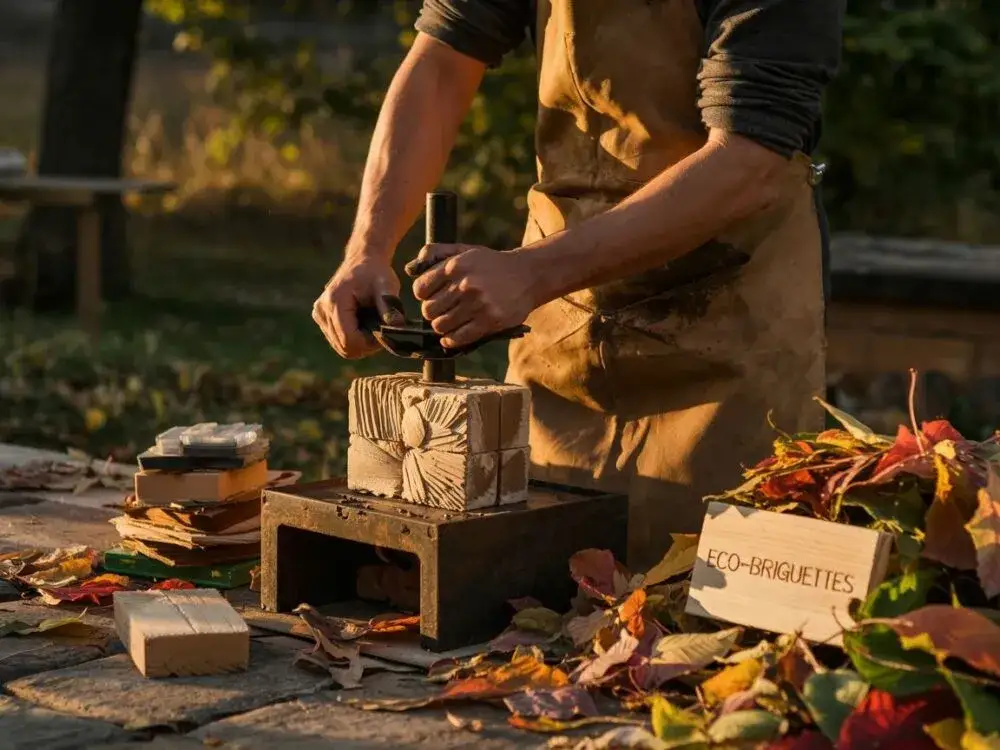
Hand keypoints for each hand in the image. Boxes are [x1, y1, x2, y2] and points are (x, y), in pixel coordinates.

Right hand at [313, 256, 402, 358]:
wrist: (363, 260)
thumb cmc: (376, 272)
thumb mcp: (387, 285)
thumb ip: (390, 305)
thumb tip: (397, 325)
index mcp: (335, 302)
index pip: (349, 340)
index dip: (370, 344)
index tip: (385, 332)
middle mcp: (322, 310)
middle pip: (344, 347)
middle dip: (366, 345)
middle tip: (381, 330)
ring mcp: (319, 314)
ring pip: (341, 346)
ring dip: (360, 343)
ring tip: (373, 324)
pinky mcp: (321, 317)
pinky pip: (337, 340)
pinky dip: (353, 338)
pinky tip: (363, 323)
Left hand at [406, 243, 534, 348]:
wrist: (528, 275)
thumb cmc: (491, 264)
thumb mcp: (465, 250)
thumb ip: (437, 252)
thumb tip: (410, 268)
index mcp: (455, 266)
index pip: (420, 289)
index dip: (423, 296)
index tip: (432, 297)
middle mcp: (465, 284)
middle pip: (428, 310)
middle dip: (432, 313)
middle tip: (441, 312)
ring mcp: (478, 304)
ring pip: (441, 326)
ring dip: (442, 328)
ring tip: (449, 322)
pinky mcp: (489, 321)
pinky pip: (459, 337)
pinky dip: (451, 341)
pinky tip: (452, 337)